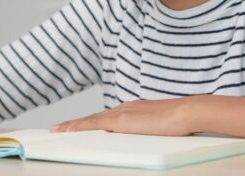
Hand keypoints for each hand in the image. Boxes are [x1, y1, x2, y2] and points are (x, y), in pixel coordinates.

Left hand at [50, 98, 195, 135]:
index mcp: (132, 109)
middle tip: (56, 128)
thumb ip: (151, 129)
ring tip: (55, 130)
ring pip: (89, 120)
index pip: (104, 117)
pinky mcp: (121, 121)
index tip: (77, 125)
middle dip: (74, 123)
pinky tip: (66, 131)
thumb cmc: (182, 120)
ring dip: (72, 125)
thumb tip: (150, 134)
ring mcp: (121, 113)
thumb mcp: (161, 125)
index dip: (89, 122)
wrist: (188, 111)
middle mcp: (123, 108)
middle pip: (93, 118)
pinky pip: (93, 124)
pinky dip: (78, 127)